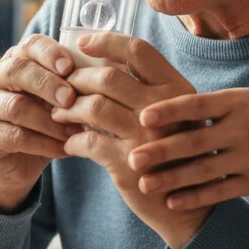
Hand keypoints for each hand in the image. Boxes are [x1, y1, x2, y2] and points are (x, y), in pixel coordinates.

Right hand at [0, 34, 79, 210]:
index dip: (50, 53)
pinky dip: (44, 143)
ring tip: (74, 130)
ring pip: (16, 107)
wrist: (17, 163)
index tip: (70, 67)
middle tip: (71, 99)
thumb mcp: (57, 99)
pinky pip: (16, 136)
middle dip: (48, 84)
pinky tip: (64, 148)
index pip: (29, 46)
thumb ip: (73, 83)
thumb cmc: (43, 123)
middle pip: (18, 71)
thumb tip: (110, 69)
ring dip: (49, 120)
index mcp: (14, 60)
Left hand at [49, 32, 207, 248]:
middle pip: (108, 77)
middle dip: (77, 79)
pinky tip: (70, 144)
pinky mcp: (129, 164)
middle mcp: (165, 107)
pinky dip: (72, 141)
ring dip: (69, 109)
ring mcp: (147, 136)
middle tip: (62, 85)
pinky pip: (87, 143)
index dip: (106, 41)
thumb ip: (145, 91)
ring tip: (59, 113)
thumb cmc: (174, 153)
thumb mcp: (172, 115)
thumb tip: (99, 64)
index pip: (138, 50)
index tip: (82, 42)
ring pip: (93, 107)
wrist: (189, 207)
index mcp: (177, 88)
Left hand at [130, 89, 248, 209]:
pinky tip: (173, 202)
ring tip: (144, 184)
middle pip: (194, 141)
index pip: (196, 105)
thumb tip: (171, 104)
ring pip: (203, 170)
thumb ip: (215, 104)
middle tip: (132, 157)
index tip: (142, 116)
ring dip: (171, 179)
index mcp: (237, 101)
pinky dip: (196, 197)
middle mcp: (242, 129)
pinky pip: (220, 191)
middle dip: (160, 150)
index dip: (169, 111)